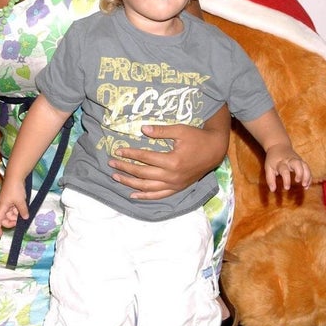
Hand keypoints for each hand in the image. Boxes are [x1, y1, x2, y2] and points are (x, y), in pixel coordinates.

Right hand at [0, 179, 28, 237]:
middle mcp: (2, 206)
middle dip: (11, 222)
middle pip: (4, 219)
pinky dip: (17, 211)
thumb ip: (23, 211)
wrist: (15, 176)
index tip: (0, 236)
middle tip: (19, 221)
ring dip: (16, 216)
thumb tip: (25, 218)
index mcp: (1, 207)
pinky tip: (23, 209)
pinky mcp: (11, 200)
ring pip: (10, 214)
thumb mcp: (20, 201)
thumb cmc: (15, 189)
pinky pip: (13, 209)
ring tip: (23, 213)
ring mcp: (6, 203)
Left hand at [109, 120, 229, 200]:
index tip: (117, 150)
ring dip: (130, 183)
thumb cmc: (197, 138)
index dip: (130, 154)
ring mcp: (175, 184)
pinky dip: (145, 196)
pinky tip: (133, 194)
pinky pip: (159, 195)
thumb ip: (161, 131)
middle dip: (125, 168)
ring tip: (116, 177)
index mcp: (173, 161)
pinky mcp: (177, 188)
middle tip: (111, 164)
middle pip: (143, 174)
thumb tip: (142, 129)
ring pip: (148, 187)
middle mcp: (172, 176)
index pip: (145, 158)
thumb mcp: (180, 130)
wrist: (214, 151)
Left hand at [264, 145, 311, 191]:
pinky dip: (309, 177)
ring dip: (307, 176)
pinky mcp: (301, 162)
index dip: (286, 180)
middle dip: (300, 173)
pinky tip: (307, 185)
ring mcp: (297, 160)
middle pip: (297, 164)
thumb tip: (273, 190)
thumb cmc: (273, 159)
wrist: (278, 145)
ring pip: (305, 166)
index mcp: (281, 162)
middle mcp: (290, 160)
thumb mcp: (268, 168)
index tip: (287, 188)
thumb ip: (270, 179)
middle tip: (299, 182)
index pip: (284, 170)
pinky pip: (308, 168)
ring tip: (305, 186)